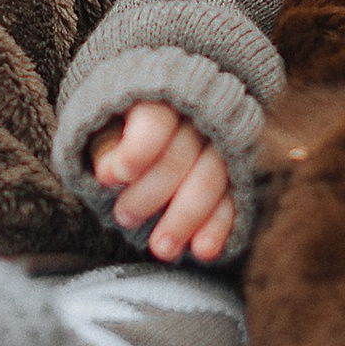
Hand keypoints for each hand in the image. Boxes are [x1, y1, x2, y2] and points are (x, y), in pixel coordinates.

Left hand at [90, 102, 235, 263]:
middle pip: (182, 154)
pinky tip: (203, 250)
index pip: (155, 122)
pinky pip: (234, 199)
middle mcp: (199, 113)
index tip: (110, 177)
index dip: (135, 151)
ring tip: (162, 249)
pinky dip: (220, 226)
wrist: (167, 111)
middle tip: (124, 218)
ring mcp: (224, 141)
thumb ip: (106, 145)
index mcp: (162, 95)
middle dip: (152, 193)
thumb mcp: (106, 126)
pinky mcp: (238, 170)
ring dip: (186, 217)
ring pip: (212, 179)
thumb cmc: (124, 125)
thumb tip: (109, 174)